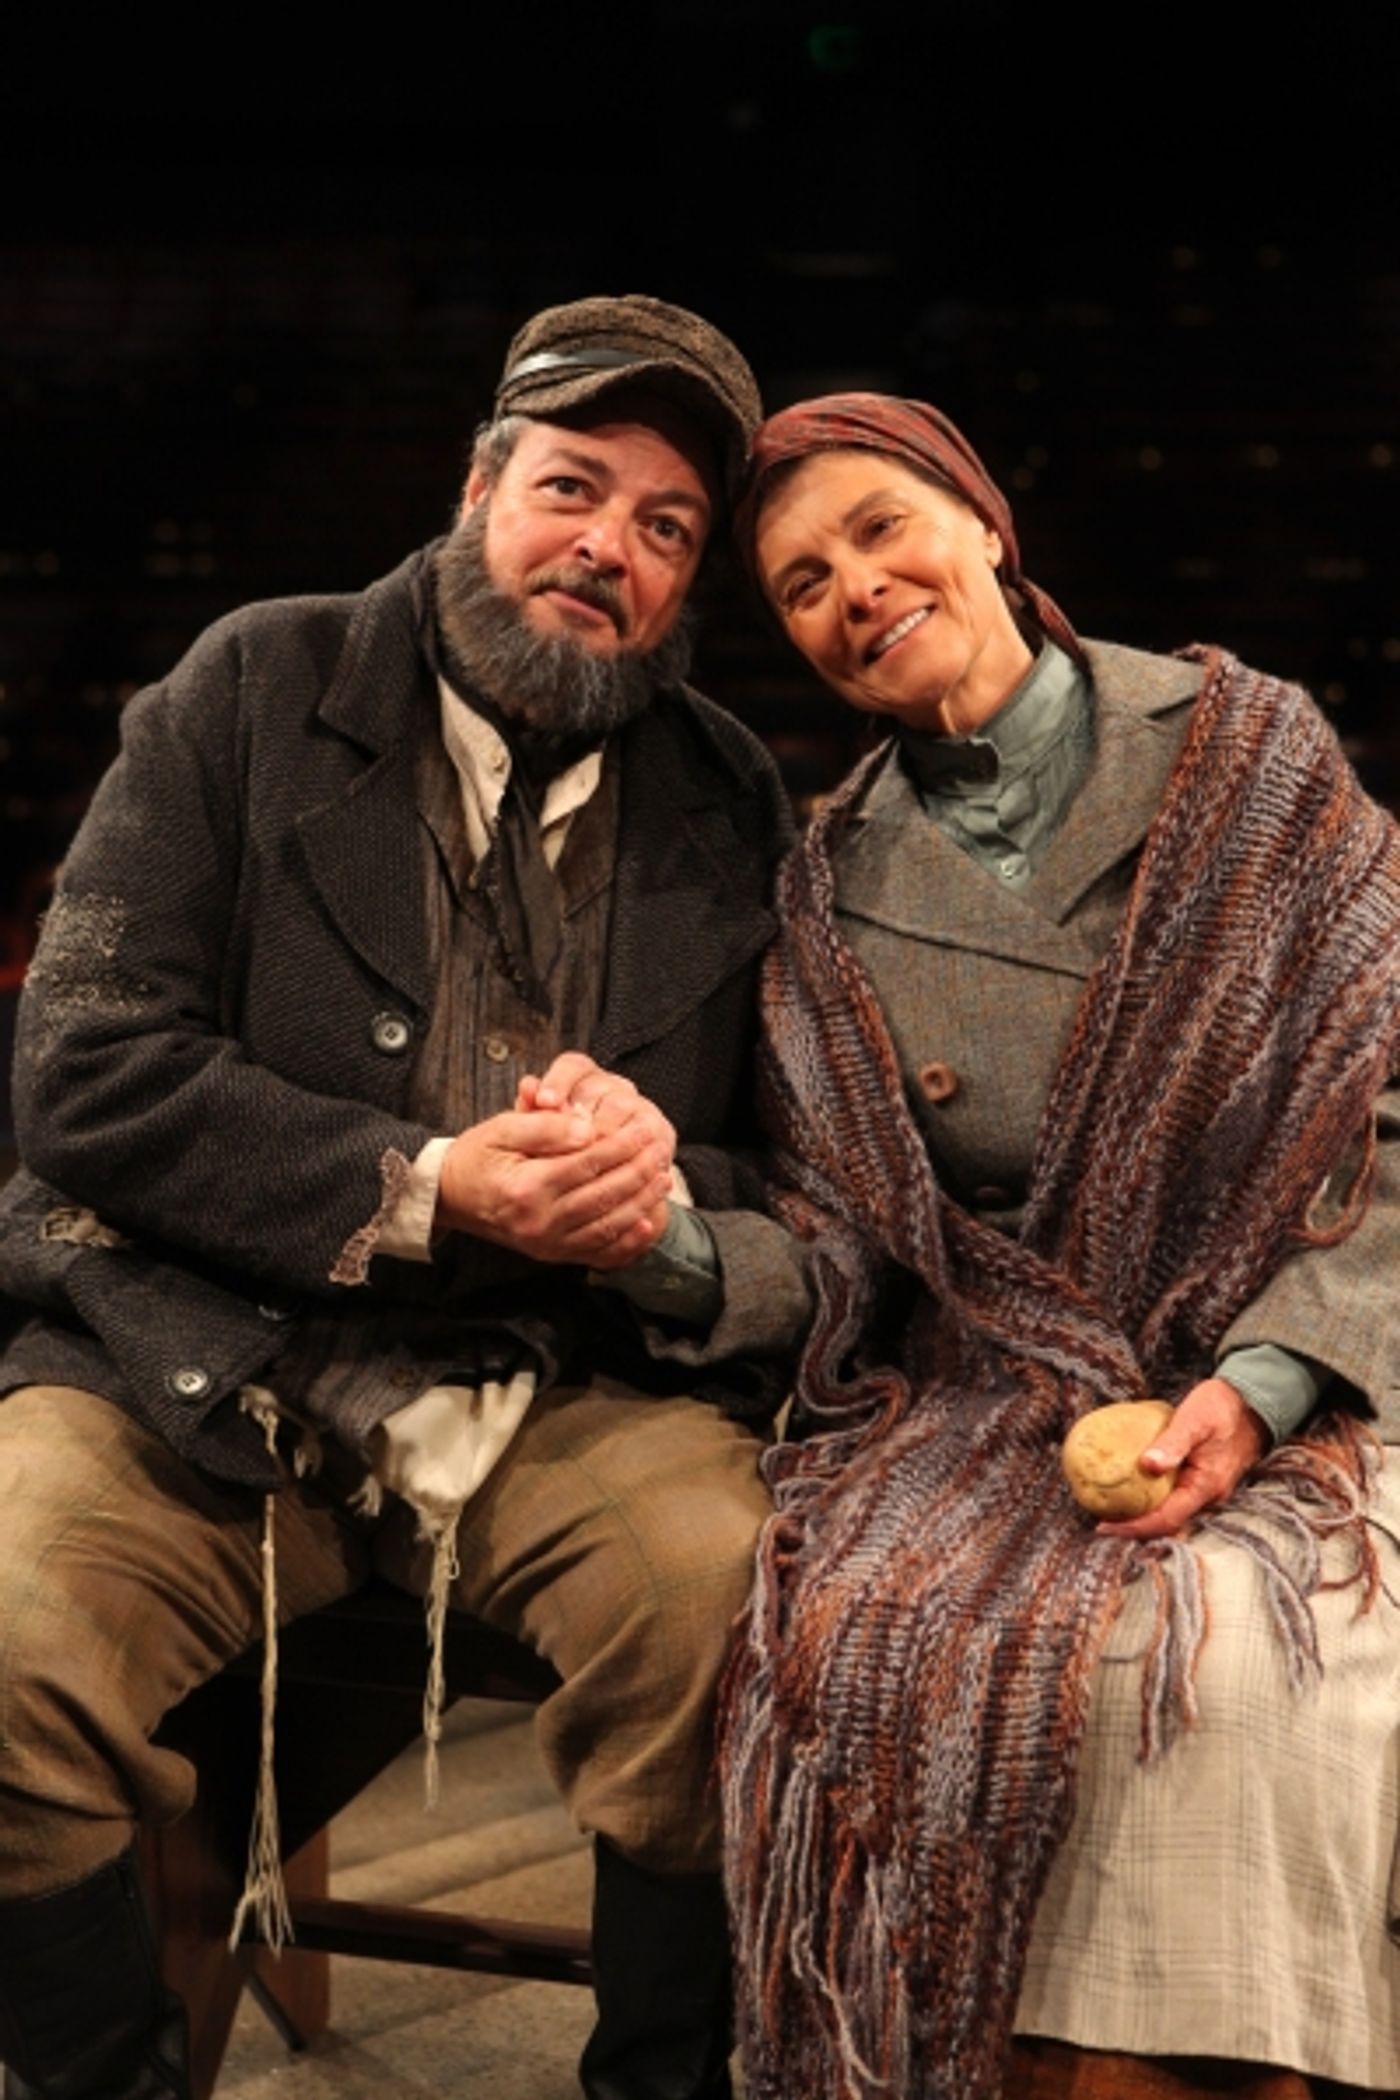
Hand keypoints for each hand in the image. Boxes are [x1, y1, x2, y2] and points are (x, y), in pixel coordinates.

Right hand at [436, 1096, 672, 1267]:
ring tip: (663, 1179)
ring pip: (607, 1225)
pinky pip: (596, 1252)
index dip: (621, 1145)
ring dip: (640, 1203)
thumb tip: (587, 1128)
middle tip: (661, 1149)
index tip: (645, 1127)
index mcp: (526, 1187)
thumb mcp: (501, 1128)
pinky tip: (648, 1225)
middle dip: (639, 1171)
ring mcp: (546, 1243)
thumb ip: (545, 1126)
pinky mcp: (551, 1254)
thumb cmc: (477, 1156)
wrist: (451, 1196)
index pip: (588, 1163)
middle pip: (603, 1195)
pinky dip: (626, 1242)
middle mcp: (538, 1221)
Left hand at [1095, 1376, 1265, 1540]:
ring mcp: (1208, 1489)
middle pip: (1167, 1522)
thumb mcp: (1195, 1419)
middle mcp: (1209, 1495)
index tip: (1104, 1526)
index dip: (1134, 1527)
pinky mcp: (1203, 1479)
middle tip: (1100, 1519)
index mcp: (1206, 1486)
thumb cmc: (1223, 1407)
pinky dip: (1152, 1498)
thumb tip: (1147, 1465)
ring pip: (1171, 1512)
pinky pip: (1175, 1497)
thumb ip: (1173, 1443)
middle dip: (1134, 1526)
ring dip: (1143, 1513)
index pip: (1166, 1519)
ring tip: (1112, 1506)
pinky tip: (1133, 1487)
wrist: (1253, 1402)